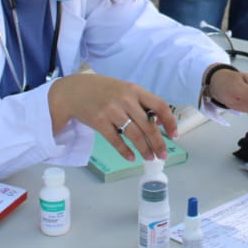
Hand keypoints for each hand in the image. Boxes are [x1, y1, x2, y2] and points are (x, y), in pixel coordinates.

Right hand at [47, 73, 176, 161]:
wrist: (74, 91)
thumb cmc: (103, 90)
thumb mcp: (124, 89)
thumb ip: (140, 102)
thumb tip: (159, 122)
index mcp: (135, 90)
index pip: (159, 105)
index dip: (169, 121)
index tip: (174, 135)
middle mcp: (125, 100)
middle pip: (148, 125)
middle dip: (158, 143)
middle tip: (164, 154)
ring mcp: (112, 111)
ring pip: (134, 135)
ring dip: (144, 149)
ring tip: (150, 157)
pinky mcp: (99, 122)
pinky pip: (116, 140)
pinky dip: (125, 151)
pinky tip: (132, 157)